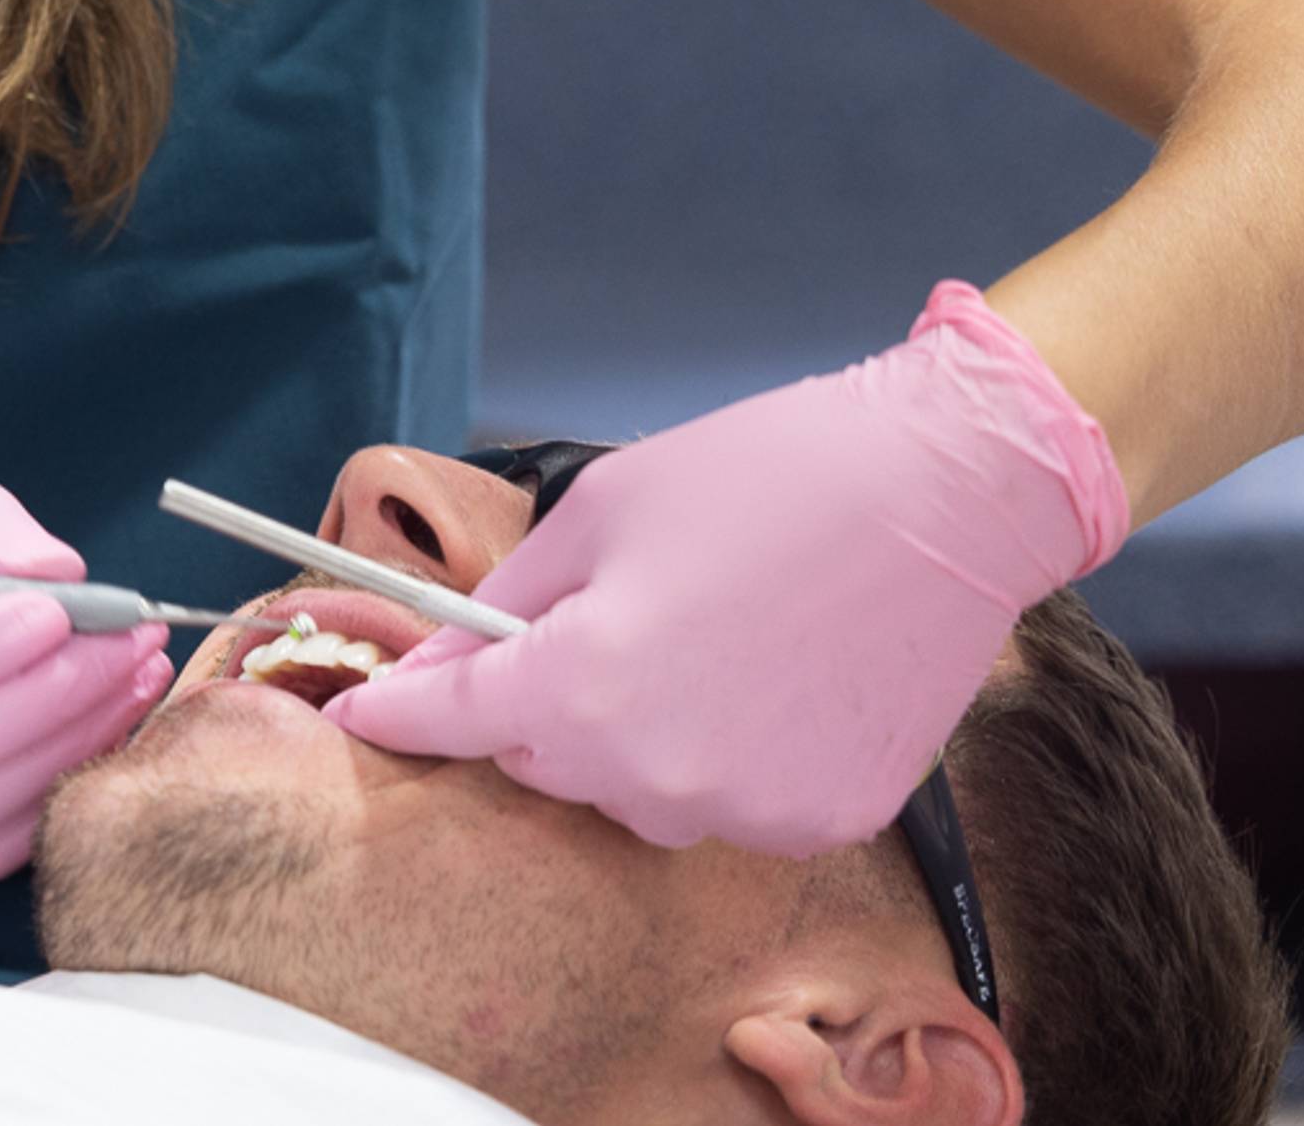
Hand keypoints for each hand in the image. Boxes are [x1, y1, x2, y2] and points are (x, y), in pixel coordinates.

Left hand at [326, 280, 1129, 853]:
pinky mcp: (818, 823)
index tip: (359, 711)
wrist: (944, 495)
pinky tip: (767, 678)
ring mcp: (742, 811)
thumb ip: (507, 607)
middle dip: (537, 703)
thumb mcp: (597, 515)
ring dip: (633, 735)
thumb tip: (444, 663)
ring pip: (636, 792)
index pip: (452, 722)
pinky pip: (728, 802)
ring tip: (697, 638)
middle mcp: (654, 775)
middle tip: (586, 624)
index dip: (396, 712)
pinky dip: (724, 755)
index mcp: (581, 689)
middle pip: (543, 761)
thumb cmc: (766, 479)